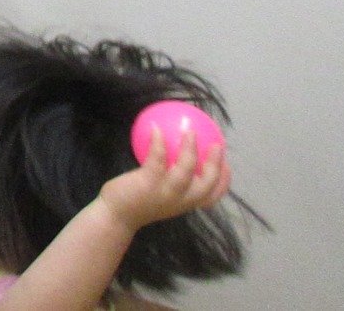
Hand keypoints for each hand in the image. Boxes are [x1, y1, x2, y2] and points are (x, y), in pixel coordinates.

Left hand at [98, 127, 232, 232]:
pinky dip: (158, 142)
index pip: (213, 195)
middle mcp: (182, 201)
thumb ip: (172, 182)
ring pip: (186, 169)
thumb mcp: (162, 196)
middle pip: (208, 183)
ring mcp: (166, 193)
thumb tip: (176, 158)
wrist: (117, 216)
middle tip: (217, 143)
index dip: (224, 180)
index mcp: (187, 203)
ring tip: (190, 131)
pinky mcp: (149, 183)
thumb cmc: (138, 202)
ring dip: (190, 149)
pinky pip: (158, 158)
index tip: (227, 164)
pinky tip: (155, 127)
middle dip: (216, 163)